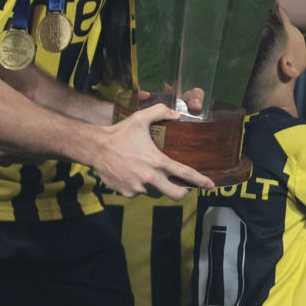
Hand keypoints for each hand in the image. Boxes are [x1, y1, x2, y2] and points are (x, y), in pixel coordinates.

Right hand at [91, 104, 213, 197]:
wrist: (94, 148)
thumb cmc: (119, 133)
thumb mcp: (141, 118)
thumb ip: (161, 112)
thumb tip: (177, 114)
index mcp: (157, 162)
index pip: (185, 174)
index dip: (200, 181)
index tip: (210, 185)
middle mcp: (150, 178)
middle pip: (176, 194)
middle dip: (183, 192)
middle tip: (183, 187)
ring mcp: (137, 188)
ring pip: (155, 193)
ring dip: (157, 186)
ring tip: (149, 173)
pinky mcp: (126, 193)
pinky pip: (139, 192)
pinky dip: (140, 186)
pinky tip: (133, 174)